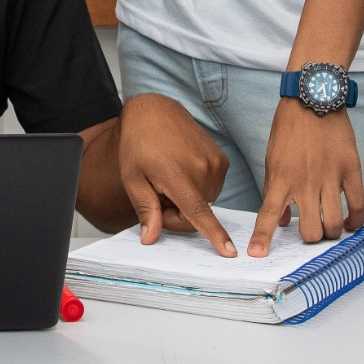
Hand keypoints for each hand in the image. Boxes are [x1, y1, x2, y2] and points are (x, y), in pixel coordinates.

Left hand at [117, 94, 233, 253]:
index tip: (230, 252)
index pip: (199, 213)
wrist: (155, 112)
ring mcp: (216, 163)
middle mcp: (203, 169)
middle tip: (157, 192)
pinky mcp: (222, 160)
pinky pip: (211, 188)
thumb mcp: (132, 178)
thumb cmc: (139, 144)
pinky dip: (196, 188)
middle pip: (196, 214)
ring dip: (187, 199)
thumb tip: (151, 238)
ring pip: (205, 202)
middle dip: (175, 212)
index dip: (214, 235)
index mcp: (178, 175)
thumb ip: (145, 209)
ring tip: (169, 177)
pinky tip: (181, 170)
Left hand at [253, 98, 363, 254]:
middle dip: (311, 240)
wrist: (313, 98)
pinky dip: (355, 221)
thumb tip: (282, 221)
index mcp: (281, 178)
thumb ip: (276, 190)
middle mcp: (305, 182)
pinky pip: (357, 205)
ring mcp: (330, 177)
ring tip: (330, 229)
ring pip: (333, 224)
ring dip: (332, 233)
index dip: (263, 238)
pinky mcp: (351, 170)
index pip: (268, 215)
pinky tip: (350, 224)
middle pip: (311, 231)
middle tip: (312, 234)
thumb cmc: (289, 128)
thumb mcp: (273, 158)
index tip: (257, 255)